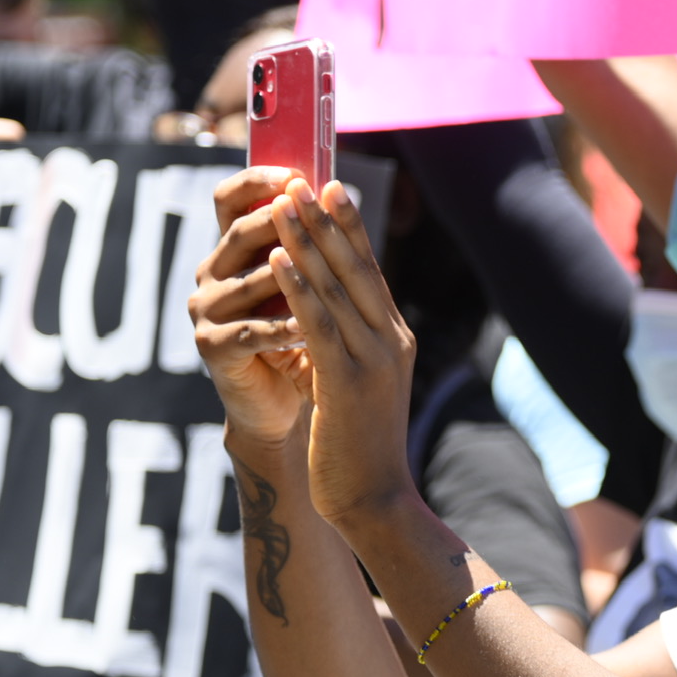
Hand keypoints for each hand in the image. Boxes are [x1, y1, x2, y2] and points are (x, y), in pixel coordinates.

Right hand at [191, 168, 316, 449]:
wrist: (284, 403)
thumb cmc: (300, 336)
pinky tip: (310, 326)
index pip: (231, 199)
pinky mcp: (211, 346)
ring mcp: (206, 309)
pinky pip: (251, 331)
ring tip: (327, 271)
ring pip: (252, 281)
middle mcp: (212, 272)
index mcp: (233, 249)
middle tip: (312, 211)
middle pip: (242, 232)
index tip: (297, 174)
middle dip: (282, 221)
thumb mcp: (305, 285)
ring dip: (292, 277)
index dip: (258, 182)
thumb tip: (335, 188)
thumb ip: (310, 245)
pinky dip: (282, 327)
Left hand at [267, 177, 419, 524]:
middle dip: (328, 220)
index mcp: (396, 340)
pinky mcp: (346, 381)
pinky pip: (318, 322)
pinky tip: (280, 256)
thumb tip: (327, 320)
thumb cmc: (361, 449)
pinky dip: (298, 284)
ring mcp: (372, 359)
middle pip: (357, 267)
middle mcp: (390, 341)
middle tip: (308, 176)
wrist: (375, 500)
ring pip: (336, 286)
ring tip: (284, 201)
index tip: (331, 189)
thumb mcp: (362, 388)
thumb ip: (352, 350)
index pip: (370, 273)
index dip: (349, 229)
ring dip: (307, 239)